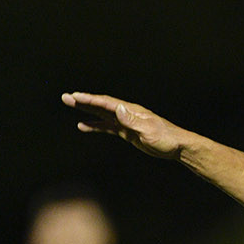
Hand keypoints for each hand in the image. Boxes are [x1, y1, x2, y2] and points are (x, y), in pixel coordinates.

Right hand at [61, 93, 186, 159]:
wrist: (177, 146)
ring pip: (102, 114)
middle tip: (65, 97)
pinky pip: (107, 127)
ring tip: (71, 105)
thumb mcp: (148, 130)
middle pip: (101, 105)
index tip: (75, 96)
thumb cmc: (165, 138)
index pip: (106, 103)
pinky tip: (84, 126)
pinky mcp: (127, 132)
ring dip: (86, 111)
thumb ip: (132, 120)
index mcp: (130, 110)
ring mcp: (126, 122)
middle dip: (83, 101)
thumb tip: (117, 108)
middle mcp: (127, 113)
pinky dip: (95, 126)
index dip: (90, 100)